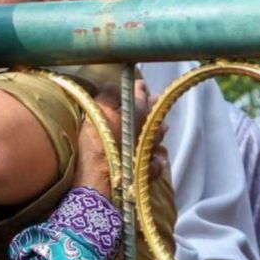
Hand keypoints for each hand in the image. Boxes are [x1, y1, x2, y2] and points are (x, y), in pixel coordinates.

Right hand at [74, 80, 165, 194]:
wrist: (102, 176)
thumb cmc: (99, 140)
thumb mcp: (97, 111)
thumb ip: (107, 95)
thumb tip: (114, 86)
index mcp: (137, 111)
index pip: (139, 93)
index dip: (138, 88)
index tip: (139, 83)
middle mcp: (148, 128)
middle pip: (153, 113)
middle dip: (152, 104)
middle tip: (153, 99)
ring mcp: (150, 149)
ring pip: (158, 135)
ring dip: (159, 128)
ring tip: (162, 126)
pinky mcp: (147, 169)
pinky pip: (155, 161)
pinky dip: (156, 157)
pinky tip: (158, 158)